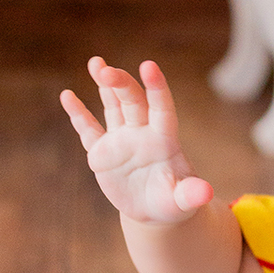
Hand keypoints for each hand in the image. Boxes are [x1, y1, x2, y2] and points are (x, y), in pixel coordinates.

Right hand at [60, 58, 213, 225]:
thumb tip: (206, 194)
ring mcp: (121, 140)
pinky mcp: (102, 152)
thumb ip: (192, 195)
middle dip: (120, 84)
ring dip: (105, 85)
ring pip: (113, 106)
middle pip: (132, 101)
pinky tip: (67, 95)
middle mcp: (142, 133)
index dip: (156, 88)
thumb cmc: (174, 203)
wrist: (154, 210)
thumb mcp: (183, 201)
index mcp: (164, 139)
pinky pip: (88, 130)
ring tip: (96, 62)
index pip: (161, 107)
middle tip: (106, 70)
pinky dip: (78, 114)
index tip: (148, 66)